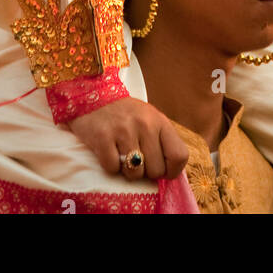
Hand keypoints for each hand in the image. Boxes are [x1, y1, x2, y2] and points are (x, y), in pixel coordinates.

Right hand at [68, 97, 188, 181]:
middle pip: (156, 170)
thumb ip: (161, 142)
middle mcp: (144, 124)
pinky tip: (109, 151)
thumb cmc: (126, 115)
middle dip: (146, 172)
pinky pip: (112, 169)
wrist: (93, 97)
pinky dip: (110, 166)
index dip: (172, 170)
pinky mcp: (102, 137)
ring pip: (135, 173)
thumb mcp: (150, 120)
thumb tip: (170, 175)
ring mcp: (123, 130)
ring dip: (127, 171)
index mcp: (159, 121)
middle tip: (136, 159)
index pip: (179, 155)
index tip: (162, 170)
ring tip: (122, 154)